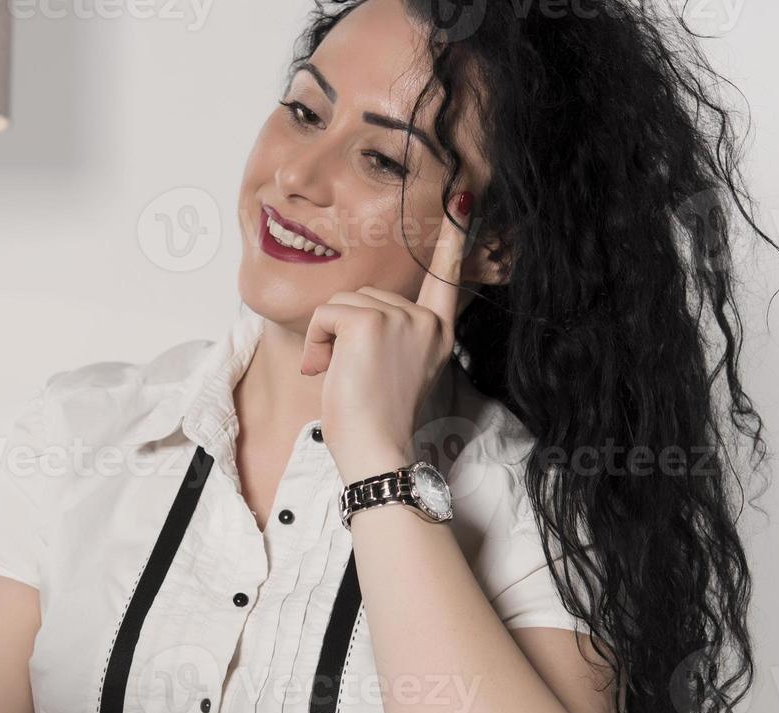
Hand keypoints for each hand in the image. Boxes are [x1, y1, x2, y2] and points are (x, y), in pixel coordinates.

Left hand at [301, 191, 471, 484]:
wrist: (376, 450)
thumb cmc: (375, 422)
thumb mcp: (390, 369)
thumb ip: (388, 334)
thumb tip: (355, 314)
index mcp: (437, 333)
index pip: (445, 277)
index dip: (453, 238)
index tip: (463, 197)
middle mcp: (425, 321)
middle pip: (365, 294)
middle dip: (343, 331)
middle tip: (350, 374)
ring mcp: (401, 319)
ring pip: (342, 303)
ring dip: (327, 338)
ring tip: (340, 375)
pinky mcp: (370, 322)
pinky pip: (325, 315)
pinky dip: (315, 343)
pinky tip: (326, 370)